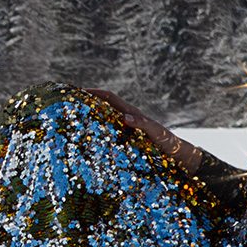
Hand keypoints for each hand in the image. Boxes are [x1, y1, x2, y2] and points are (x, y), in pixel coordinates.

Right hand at [81, 89, 197, 172]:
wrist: (176, 156)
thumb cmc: (168, 142)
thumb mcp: (156, 132)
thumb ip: (143, 123)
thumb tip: (125, 117)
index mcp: (131, 113)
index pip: (110, 98)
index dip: (95, 92)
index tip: (80, 91)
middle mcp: (125, 120)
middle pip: (103, 108)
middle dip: (88, 104)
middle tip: (70, 106)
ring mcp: (124, 132)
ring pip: (103, 123)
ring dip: (90, 121)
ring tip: (73, 125)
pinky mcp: (124, 143)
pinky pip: (107, 137)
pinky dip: (97, 138)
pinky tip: (87, 146)